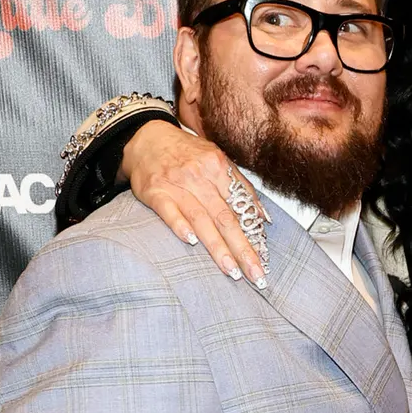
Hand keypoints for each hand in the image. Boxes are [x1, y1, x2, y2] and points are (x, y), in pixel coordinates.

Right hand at [121, 122, 268, 285]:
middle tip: (255, 274)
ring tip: (232, 271)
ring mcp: (176, 184)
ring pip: (201, 219)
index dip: (254, 234)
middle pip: (226, 218)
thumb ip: (240, 187)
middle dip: (243, 249)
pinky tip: (190, 242)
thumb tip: (263, 217)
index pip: (241, 206)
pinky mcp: (155, 192)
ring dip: (218, 247)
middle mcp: (199, 176)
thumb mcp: (216, 160)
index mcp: (218, 167)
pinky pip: (169, 211)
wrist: (147, 138)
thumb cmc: (186, 153)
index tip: (264, 259)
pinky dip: (180, 226)